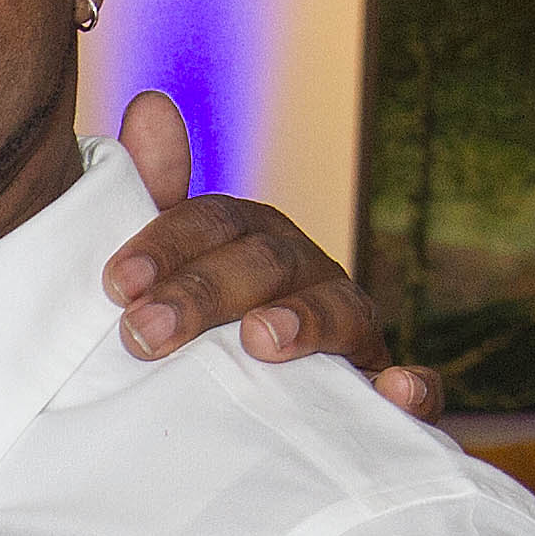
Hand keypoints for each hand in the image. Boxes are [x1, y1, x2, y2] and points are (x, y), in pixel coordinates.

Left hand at [104, 90, 442, 419]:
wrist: (253, 431)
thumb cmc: (202, 343)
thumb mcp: (170, 278)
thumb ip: (156, 201)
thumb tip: (150, 104)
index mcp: (253, 241)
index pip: (215, 221)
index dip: (167, 243)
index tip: (117, 283)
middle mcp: (307, 275)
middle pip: (266, 264)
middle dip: (204, 294)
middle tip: (145, 333)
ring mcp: (353, 331)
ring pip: (339, 311)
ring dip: (302, 322)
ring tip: (259, 340)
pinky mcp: (386, 395)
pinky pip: (417, 389)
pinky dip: (414, 386)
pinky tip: (394, 389)